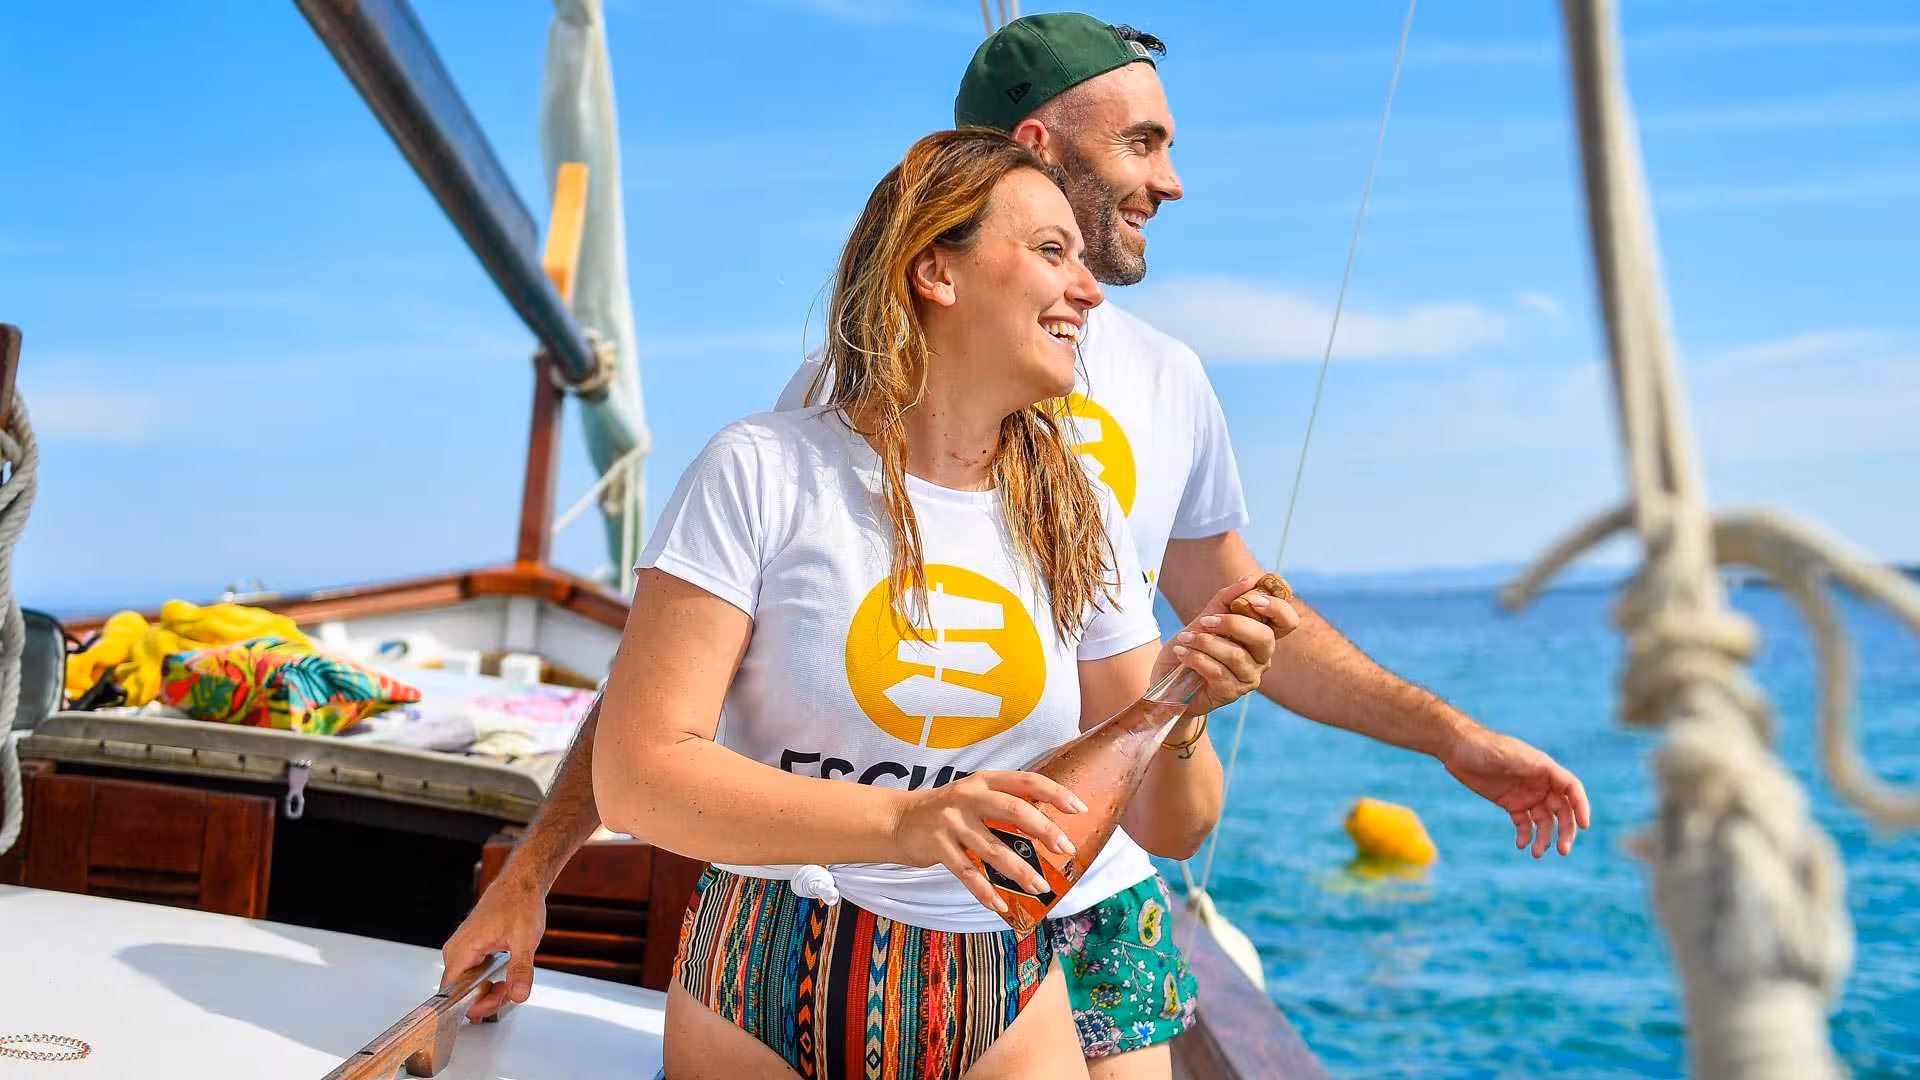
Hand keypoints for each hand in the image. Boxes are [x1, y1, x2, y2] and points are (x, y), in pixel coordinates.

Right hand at [440, 871, 546, 1021]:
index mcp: (463, 949)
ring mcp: (461, 951)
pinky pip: (471, 976)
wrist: (520, 884)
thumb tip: (518, 994)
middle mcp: (455, 951)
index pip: (453, 993)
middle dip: (486, 999)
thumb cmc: (520, 904)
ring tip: (510, 983)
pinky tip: (504, 979)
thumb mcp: (526, 939)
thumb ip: (521, 969)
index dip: (474, 1005)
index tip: (498, 1001)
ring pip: (467, 986)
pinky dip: (487, 982)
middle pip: (460, 993)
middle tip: (510, 992)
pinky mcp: (469, 950)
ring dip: (488, 991)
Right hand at [890, 771, 1085, 914]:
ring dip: (1020, 870)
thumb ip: (1004, 805)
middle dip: (1044, 830)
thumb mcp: (975, 797)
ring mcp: (951, 821)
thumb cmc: (948, 812)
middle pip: (1014, 810)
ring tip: (1040, 887)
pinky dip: (985, 891)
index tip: (1079, 809)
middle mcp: (969, 796)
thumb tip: (1049, 827)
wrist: (898, 820)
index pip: (1026, 781)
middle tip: (1066, 849)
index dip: (1055, 792)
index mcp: (984, 781)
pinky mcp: (937, 846)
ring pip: (993, 848)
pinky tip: (1001, 905)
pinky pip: (967, 873)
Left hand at [1153, 575, 1297, 715]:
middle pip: (1265, 638)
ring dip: (1205, 643)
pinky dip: (1196, 658)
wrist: (1169, 676)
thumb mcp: (1206, 618)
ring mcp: (1249, 678)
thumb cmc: (1193, 646)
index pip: (1288, 622)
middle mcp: (1261, 658)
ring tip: (1185, 639)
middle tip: (1205, 621)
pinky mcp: (1231, 693)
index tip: (1254, 600)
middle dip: (1233, 624)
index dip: (1278, 608)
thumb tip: (1249, 579)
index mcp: (1260, 635)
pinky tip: (1183, 653)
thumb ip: (1226, 599)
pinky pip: (1218, 672)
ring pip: (1236, 655)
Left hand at [1442, 728, 1592, 856]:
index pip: (1572, 789)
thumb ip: (1531, 767)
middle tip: (1563, 851)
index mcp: (1545, 769)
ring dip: (1544, 838)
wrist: (1458, 748)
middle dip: (1565, 831)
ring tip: (1537, 853)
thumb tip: (1550, 772)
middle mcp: (1540, 783)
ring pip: (1544, 821)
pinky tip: (1521, 845)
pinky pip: (1524, 823)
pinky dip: (1526, 835)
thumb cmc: (1485, 747)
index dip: (1581, 806)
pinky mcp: (1510, 803)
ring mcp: (1526, 794)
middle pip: (1562, 811)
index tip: (1584, 825)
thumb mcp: (1510, 755)